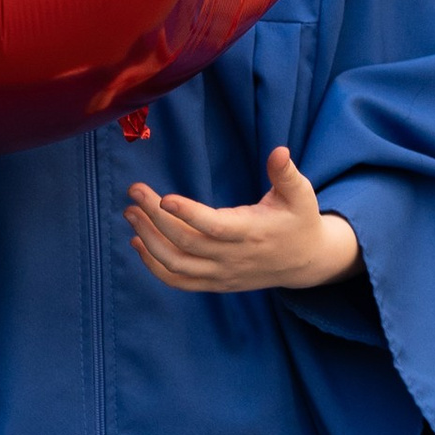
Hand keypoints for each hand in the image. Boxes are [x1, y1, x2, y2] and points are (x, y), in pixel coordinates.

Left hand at [125, 146, 361, 293]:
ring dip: (148, 241)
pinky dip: (154, 266)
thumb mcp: (300, 194)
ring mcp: (222, 274)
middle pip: (186, 244)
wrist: (304, 261)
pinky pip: (179, 282)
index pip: (214, 227)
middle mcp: (233, 257)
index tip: (163, 198)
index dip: (188, 214)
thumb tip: (279, 151)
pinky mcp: (215, 283)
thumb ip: (286, 173)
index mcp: (252, 232)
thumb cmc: (299, 220)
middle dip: (155, 218)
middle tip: (134, 192)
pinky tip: (137, 242)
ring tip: (130, 213)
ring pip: (176, 266)